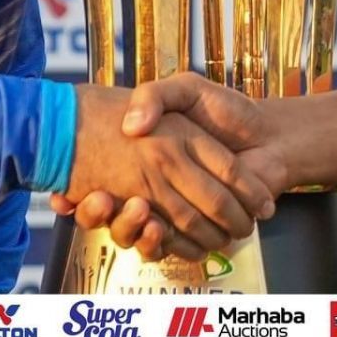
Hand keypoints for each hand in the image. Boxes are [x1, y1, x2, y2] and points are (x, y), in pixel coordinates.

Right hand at [66, 82, 280, 258]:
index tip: (64, 194)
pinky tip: (156, 227)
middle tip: (93, 201)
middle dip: (99, 212)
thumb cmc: (228, 110)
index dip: (79, 190)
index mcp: (146, 155)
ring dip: (128, 228)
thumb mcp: (185, 89)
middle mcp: (153, 185)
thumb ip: (156, 96)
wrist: (272, 137)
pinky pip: (165, 247)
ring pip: (137, 232)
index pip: (100, 181)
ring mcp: (171, 208)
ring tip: (134, 210)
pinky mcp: (190, 229)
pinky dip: (158, 244)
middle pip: (115, 212)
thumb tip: (132, 126)